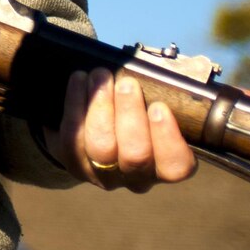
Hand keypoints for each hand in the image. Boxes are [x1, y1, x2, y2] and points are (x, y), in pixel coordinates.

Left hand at [44, 67, 197, 191]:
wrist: (97, 123)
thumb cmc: (136, 108)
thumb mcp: (156, 101)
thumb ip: (164, 93)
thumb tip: (162, 73)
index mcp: (166, 163)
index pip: (176, 165)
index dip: (168, 139)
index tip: (159, 106)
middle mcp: (138, 177)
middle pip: (136, 155)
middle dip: (130, 115)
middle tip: (126, 84)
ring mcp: (105, 175)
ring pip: (102, 147)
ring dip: (101, 107)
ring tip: (100, 76)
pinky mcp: (76, 165)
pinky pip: (73, 139)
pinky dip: (75, 104)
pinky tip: (80, 80)